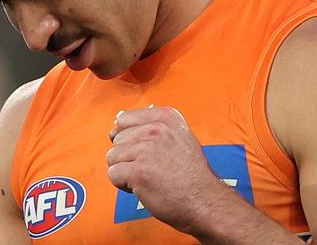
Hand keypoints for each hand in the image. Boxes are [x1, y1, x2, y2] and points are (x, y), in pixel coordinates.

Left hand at [106, 106, 231, 235]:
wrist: (204, 200)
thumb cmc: (191, 173)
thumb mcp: (179, 136)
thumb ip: (151, 126)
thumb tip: (118, 119)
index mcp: (165, 117)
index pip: (124, 119)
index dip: (128, 138)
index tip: (143, 150)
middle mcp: (155, 128)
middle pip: (117, 139)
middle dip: (127, 156)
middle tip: (150, 168)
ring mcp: (146, 149)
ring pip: (112, 157)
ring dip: (125, 171)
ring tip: (147, 177)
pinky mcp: (138, 171)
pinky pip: (113, 174)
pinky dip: (123, 184)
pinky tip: (142, 187)